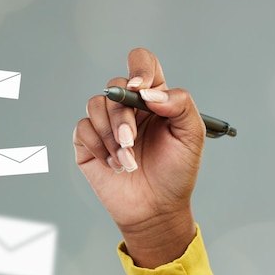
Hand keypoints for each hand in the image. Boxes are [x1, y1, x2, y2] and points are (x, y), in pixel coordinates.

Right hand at [73, 48, 205, 267]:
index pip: (142, 64)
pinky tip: (113, 164)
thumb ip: (180, 104)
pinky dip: (98, 147)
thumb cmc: (176, 173)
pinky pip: (82, 129)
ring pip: (95, 106)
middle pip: (114, 87)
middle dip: (122, 117)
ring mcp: (106, 125)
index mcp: (153, 99)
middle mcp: (128, 108)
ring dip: (110, 135)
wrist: (156, 209)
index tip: (139, 90)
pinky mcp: (88, 143)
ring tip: (126, 160)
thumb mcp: (192, 136)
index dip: (138, 69)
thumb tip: (149, 93)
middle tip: (131, 141)